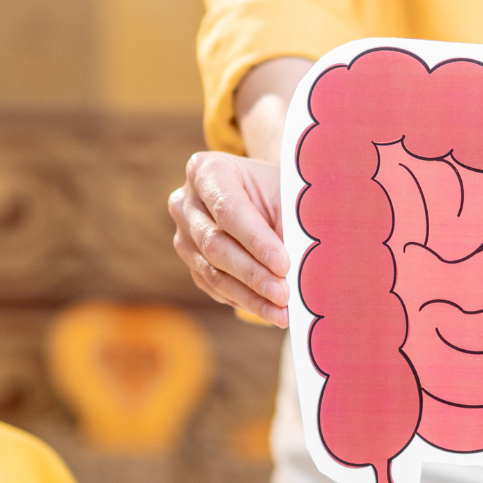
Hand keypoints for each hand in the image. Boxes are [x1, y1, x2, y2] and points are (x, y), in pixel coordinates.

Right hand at [170, 153, 288, 325]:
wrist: (265, 196)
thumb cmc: (278, 191)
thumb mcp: (287, 194)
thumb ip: (289, 223)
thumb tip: (299, 269)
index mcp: (207, 170)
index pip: (228, 210)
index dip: (256, 241)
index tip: (284, 264)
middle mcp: (185, 202)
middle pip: (215, 245)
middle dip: (253, 274)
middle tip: (284, 294)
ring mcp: (183, 235)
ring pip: (212, 272)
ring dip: (250, 295)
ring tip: (282, 311)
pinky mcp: (191, 262)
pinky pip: (214, 287)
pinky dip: (244, 301)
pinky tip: (270, 311)